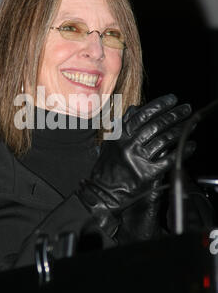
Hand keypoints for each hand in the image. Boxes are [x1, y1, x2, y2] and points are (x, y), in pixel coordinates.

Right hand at [76, 94, 195, 244]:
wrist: (102, 193)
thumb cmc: (106, 169)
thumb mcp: (110, 143)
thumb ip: (121, 124)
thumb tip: (134, 108)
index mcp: (119, 135)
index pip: (142, 114)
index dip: (159, 105)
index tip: (171, 99)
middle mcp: (128, 145)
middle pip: (156, 124)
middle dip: (174, 114)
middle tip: (185, 108)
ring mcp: (138, 159)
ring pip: (163, 139)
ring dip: (180, 130)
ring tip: (190, 124)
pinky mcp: (146, 173)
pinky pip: (168, 159)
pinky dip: (181, 151)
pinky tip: (190, 145)